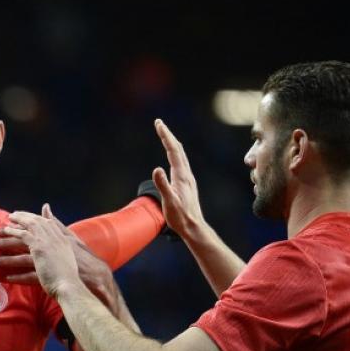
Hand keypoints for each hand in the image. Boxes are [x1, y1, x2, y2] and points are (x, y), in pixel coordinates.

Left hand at [2, 204, 82, 297]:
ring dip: (9, 259)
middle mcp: (51, 244)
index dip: (22, 220)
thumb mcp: (70, 237)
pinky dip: (18, 277)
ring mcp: (49, 259)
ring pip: (23, 257)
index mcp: (55, 235)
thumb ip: (56, 223)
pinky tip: (8, 279)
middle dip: (9, 236)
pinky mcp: (48, 273)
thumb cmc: (83, 258)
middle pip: (25, 238)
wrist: (92, 276)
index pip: (35, 224)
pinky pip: (29, 275)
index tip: (11, 218)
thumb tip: (45, 207)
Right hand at [152, 119, 204, 238]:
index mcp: (181, 175)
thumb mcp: (169, 202)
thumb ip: (163, 185)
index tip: (158, 123)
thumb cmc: (180, 217)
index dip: (165, 136)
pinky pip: (180, 163)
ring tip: (164, 135)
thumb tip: (156, 168)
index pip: (173, 150)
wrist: (193, 227)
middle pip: (177, 149)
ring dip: (171, 143)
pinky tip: (172, 157)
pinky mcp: (186, 184)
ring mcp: (187, 178)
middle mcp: (186, 174)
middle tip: (159, 124)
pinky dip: (174, 154)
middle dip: (168, 135)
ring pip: (180, 155)